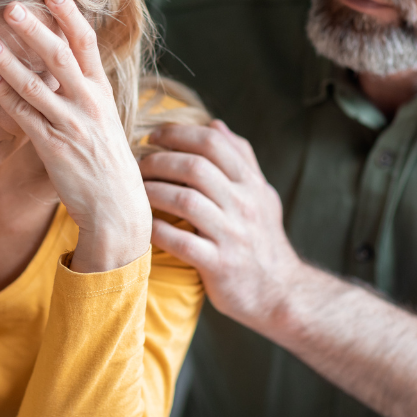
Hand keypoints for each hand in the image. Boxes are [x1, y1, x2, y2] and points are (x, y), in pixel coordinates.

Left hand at [0, 0, 150, 273]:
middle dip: (35, 30)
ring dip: (9, 62)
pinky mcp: (54, 149)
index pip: (87, 44)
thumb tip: (66, 59)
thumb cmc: (106, 160)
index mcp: (102, 91)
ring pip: (36, 87)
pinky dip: (6, 98)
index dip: (70, 15)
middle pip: (60, 57)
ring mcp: (72, 126)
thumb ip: (84, 89)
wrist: (117, 207)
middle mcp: (89, 104)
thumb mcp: (103, 118)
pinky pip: (25, 118)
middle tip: (9, 5)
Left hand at [140, 120, 301, 326]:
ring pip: (185, 201)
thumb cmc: (263, 241)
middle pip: (195, 168)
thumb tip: (214, 124)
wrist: (281, 292)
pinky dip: (156, 230)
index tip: (153, 137)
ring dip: (153, 191)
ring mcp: (232, 235)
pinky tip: (142, 225)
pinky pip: (180, 241)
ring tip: (135, 190)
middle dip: (159, 161)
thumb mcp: (261, 194)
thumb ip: (240, 159)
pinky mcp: (219, 265)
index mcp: (251, 184)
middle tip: (138, 164)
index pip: (214, 143)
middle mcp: (244, 205)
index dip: (178, 134)